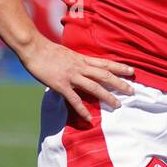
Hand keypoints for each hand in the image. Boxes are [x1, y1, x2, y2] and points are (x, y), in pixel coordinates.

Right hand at [19, 34, 134, 124]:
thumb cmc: (47, 50)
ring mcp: (71, 76)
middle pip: (105, 75)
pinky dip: (82, 109)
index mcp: (82, 58)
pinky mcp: (61, 84)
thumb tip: (81, 66)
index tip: (132, 71)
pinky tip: (89, 118)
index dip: (119, 67)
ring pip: (94, 87)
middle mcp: (80, 66)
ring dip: (107, 96)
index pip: (105, 63)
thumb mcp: (67, 53)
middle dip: (120, 83)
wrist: (33, 48)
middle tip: (132, 91)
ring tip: (118, 105)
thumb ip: (75, 61)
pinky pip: (74, 99)